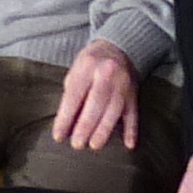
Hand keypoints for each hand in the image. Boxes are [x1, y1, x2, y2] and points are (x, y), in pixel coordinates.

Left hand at [52, 39, 140, 153]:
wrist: (119, 47)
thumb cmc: (91, 63)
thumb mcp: (76, 70)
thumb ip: (71, 94)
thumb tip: (66, 124)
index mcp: (87, 67)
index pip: (74, 96)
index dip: (65, 118)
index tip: (58, 136)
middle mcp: (107, 74)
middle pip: (95, 104)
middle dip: (85, 127)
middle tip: (77, 144)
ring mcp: (123, 84)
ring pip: (114, 111)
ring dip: (104, 130)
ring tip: (94, 145)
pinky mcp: (134, 94)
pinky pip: (133, 113)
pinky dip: (131, 130)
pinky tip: (129, 144)